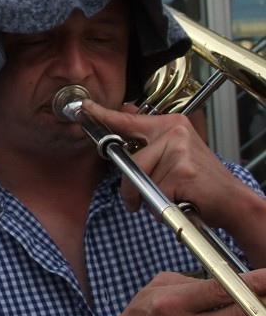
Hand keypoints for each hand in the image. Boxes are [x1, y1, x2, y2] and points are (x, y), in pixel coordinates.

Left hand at [82, 101, 265, 235]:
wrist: (231, 200)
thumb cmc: (199, 182)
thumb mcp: (175, 153)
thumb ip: (150, 142)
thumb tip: (126, 120)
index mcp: (170, 125)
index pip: (128, 120)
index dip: (104, 115)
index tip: (84, 108)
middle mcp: (174, 132)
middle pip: (130, 161)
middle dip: (131, 186)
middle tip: (140, 197)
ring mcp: (178, 150)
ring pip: (139, 180)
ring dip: (148, 199)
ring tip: (169, 197)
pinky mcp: (181, 171)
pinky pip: (153, 195)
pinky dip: (160, 207)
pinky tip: (179, 201)